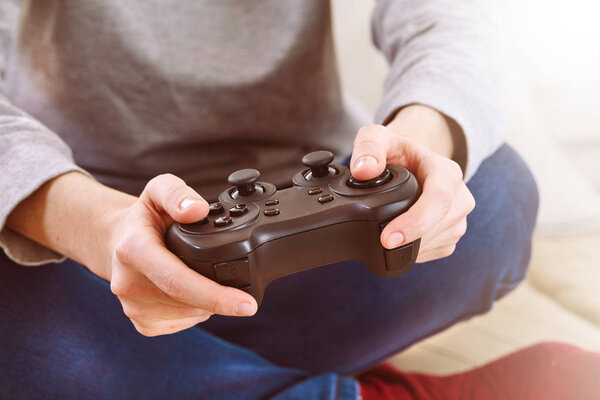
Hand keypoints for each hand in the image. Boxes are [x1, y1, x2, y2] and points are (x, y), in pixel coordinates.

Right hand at [107, 174, 257, 335]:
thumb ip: (177, 194)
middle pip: (189, 301)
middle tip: (241, 291)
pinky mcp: (142, 324)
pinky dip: (197, 311)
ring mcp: (133, 307)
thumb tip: (198, 209)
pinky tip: (193, 292)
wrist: (117, 241)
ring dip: (208, 303)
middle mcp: (129, 283)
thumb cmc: (145, 216)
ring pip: (190, 314)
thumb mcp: (158, 189)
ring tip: (205, 276)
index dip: (216, 296)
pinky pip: (183, 323)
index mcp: (134, 250)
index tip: (247, 305)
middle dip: (221, 298)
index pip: (178, 281)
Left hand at [350, 106, 474, 262]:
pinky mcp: (453, 234)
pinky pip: (438, 250)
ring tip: (388, 237)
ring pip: (440, 241)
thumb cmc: (396, 152)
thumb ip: (368, 147)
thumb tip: (363, 170)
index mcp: (445, 171)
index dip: (415, 221)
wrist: (412, 164)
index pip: (439, 199)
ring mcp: (459, 217)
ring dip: (413, 246)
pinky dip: (418, 252)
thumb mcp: (378, 137)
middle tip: (380, 244)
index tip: (388, 238)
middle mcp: (459, 194)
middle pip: (441, 225)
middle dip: (410, 239)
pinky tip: (402, 241)